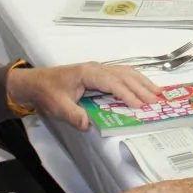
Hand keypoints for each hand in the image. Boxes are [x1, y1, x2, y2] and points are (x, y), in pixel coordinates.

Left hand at [7, 62, 163, 130]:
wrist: (35, 83)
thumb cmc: (47, 92)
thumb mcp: (57, 106)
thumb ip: (73, 115)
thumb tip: (87, 125)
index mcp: (88, 73)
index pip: (113, 83)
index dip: (127, 94)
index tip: (140, 106)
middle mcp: (96, 68)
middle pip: (124, 75)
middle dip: (142, 87)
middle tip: (157, 100)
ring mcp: (98, 69)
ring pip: (126, 72)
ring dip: (142, 82)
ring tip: (158, 92)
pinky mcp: (98, 74)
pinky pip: (121, 75)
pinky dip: (135, 80)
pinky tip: (143, 87)